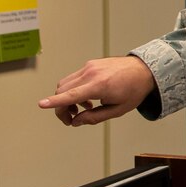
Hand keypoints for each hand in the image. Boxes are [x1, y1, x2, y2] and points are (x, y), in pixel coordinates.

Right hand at [38, 56, 155, 125]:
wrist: (143, 70)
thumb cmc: (134, 90)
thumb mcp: (117, 110)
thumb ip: (95, 117)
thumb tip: (76, 122)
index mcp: (100, 86)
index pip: (72, 94)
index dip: (55, 102)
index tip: (42, 104)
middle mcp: (91, 73)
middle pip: (63, 90)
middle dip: (61, 107)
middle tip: (70, 120)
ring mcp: (89, 67)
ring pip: (65, 83)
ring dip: (67, 99)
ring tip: (83, 109)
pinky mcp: (89, 64)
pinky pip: (74, 78)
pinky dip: (74, 90)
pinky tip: (87, 99)